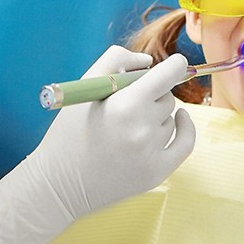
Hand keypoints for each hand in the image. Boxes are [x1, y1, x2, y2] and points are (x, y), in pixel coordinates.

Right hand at [0, 46, 195, 243]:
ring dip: (156, 115)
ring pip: (170, 117)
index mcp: (124, 106)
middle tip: (127, 102)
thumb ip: (116, 60)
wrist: (58, 183)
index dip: (175, 65)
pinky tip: (179, 118)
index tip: (176, 62)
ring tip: (127, 125)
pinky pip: (185, 143)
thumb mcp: (85, 86)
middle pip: (167, 96)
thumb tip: (148, 60)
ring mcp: (151, 155)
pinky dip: (184, 128)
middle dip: (152, 93)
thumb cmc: (69, 129)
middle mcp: (142, 130)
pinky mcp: (156, 174)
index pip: (167, 75)